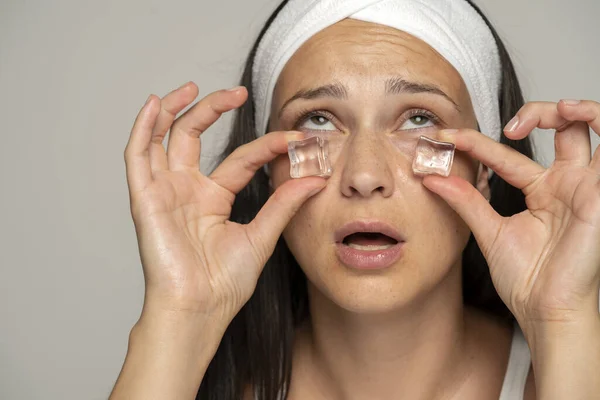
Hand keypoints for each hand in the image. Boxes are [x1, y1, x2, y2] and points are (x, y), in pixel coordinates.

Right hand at [124, 82, 325, 319]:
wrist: (199, 309)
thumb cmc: (224, 284)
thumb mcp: (261, 235)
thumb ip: (284, 204)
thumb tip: (314, 178)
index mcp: (213, 199)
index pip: (240, 159)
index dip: (267, 145)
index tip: (295, 136)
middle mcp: (187, 190)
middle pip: (194, 137)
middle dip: (213, 110)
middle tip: (239, 93)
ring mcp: (164, 192)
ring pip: (162, 139)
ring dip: (174, 109)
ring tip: (192, 86)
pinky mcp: (145, 199)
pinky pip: (138, 157)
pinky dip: (143, 128)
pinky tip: (155, 104)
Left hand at [422, 100, 599, 328]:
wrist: (545, 310)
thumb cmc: (525, 279)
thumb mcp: (488, 231)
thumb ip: (465, 202)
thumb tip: (431, 178)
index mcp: (541, 191)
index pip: (507, 155)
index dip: (475, 142)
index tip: (445, 138)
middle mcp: (566, 184)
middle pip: (563, 127)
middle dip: (537, 111)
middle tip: (506, 127)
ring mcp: (585, 186)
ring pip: (593, 126)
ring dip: (572, 108)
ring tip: (547, 111)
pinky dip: (598, 120)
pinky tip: (574, 115)